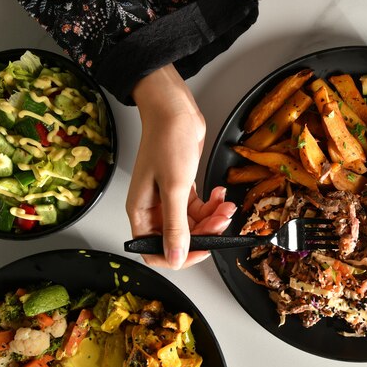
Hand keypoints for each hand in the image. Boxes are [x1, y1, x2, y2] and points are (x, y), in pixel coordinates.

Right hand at [127, 64, 236, 268]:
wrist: (174, 110)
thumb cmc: (167, 140)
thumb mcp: (174, 187)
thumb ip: (176, 225)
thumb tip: (175, 256)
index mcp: (141, 211)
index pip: (154, 250)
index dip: (179, 255)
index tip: (203, 248)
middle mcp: (153, 208)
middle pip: (179, 238)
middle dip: (204, 233)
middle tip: (221, 220)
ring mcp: (168, 197)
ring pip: (193, 223)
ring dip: (212, 218)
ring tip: (225, 205)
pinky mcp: (182, 186)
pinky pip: (198, 208)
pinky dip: (212, 205)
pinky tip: (219, 194)